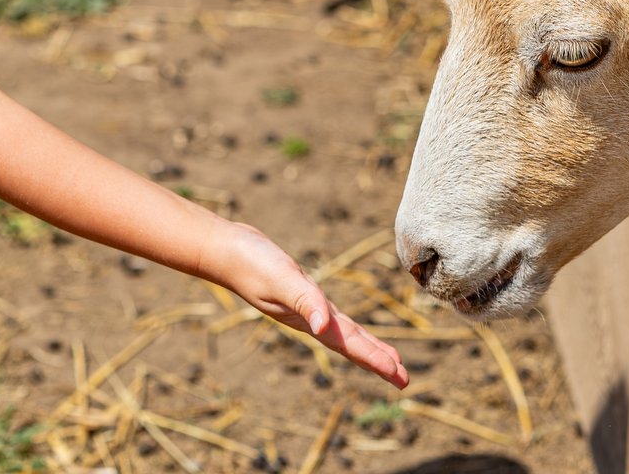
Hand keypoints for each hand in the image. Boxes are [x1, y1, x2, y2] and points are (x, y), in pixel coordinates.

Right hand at [206, 221, 409, 387]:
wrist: (224, 249)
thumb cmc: (251, 263)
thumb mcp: (282, 280)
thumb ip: (304, 301)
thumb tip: (324, 327)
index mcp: (309, 318)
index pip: (348, 344)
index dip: (375, 359)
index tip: (399, 376)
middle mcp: (309, 317)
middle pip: (350, 343)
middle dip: (377, 360)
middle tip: (403, 379)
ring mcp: (304, 306)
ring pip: (343, 331)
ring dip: (365, 345)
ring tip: (387, 357)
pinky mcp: (300, 290)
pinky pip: (331, 313)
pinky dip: (344, 324)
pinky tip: (345, 324)